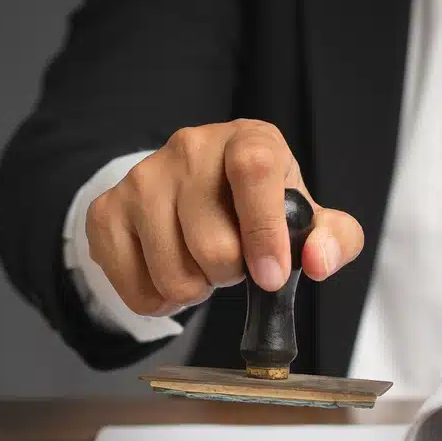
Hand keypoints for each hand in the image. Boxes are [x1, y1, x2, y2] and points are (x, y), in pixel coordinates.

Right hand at [86, 119, 363, 316]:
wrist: (201, 191)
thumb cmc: (263, 206)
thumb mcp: (310, 218)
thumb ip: (334, 240)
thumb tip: (318, 261)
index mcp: (248, 140)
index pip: (253, 168)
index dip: (264, 230)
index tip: (272, 277)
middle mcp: (190, 148)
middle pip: (211, 241)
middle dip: (232, 273)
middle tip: (237, 264)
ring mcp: (142, 177)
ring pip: (171, 271)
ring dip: (197, 288)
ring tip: (206, 267)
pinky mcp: (107, 210)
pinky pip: (131, 285)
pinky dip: (159, 300)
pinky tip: (174, 274)